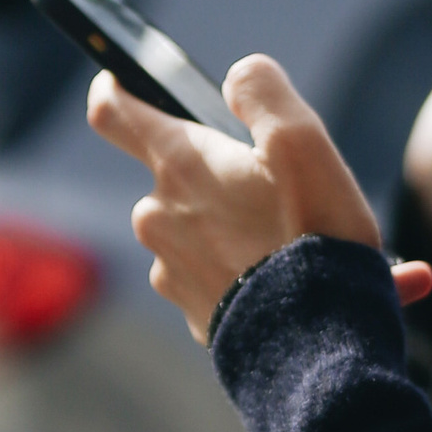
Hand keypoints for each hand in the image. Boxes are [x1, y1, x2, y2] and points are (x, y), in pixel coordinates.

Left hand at [88, 51, 431, 339]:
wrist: (314, 352)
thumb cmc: (312, 241)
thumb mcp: (302, 143)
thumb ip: (264, 92)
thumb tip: (239, 79)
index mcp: (180, 165)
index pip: (115, 110)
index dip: (116, 87)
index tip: (124, 81)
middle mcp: (160, 217)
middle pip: (177, 177)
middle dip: (223, 178)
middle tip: (283, 194)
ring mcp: (173, 272)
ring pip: (209, 234)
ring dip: (255, 235)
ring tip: (314, 250)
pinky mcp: (197, 317)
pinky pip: (228, 283)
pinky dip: (267, 280)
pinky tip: (317, 287)